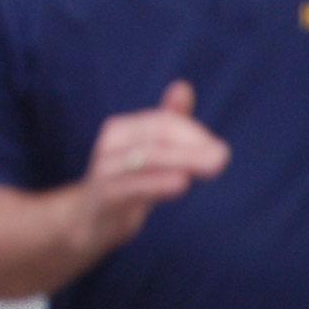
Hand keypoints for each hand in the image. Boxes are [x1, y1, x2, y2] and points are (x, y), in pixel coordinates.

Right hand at [72, 81, 229, 255]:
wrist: (86, 221)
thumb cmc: (122, 183)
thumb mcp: (144, 153)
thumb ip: (165, 122)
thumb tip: (183, 87)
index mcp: (121, 129)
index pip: (162, 122)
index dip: (192, 132)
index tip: (216, 149)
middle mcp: (111, 145)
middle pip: (155, 136)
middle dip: (192, 144)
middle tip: (222, 156)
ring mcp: (106, 171)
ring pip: (147, 159)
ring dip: (183, 159)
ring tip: (214, 165)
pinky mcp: (106, 197)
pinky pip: (132, 187)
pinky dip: (157, 183)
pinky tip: (182, 183)